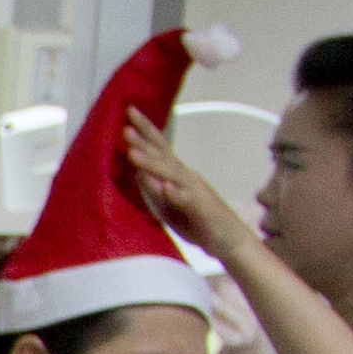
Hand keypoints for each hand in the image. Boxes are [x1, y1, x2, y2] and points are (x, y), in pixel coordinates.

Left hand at [122, 113, 250, 262]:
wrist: (226, 239)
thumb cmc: (194, 220)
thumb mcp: (166, 204)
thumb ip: (153, 189)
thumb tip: (137, 173)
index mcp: (176, 174)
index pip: (158, 148)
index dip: (144, 132)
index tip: (128, 113)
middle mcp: (185, 176)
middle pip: (164, 153)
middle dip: (145, 138)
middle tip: (126, 123)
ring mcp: (194, 191)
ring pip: (172, 174)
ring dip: (152, 163)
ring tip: (133, 153)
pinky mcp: (201, 209)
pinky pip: (186, 200)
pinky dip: (175, 193)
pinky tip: (165, 187)